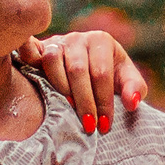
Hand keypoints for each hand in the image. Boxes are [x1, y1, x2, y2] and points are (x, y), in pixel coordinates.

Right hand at [18, 30, 147, 131]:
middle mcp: (78, 37)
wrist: (88, 62)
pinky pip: (30, 49)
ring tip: (68, 109)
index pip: (102, 74)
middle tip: (88, 127)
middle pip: (78, 70)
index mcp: (102, 41)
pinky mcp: (39, 47)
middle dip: (84, 102)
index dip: (104, 102)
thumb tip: (132, 103)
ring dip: (60, 88)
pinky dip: (29, 59)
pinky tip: (35, 80)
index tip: (105, 126)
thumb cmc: (111, 74)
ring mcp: (57, 41)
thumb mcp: (127, 79)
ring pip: (53, 61)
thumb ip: (135, 89)